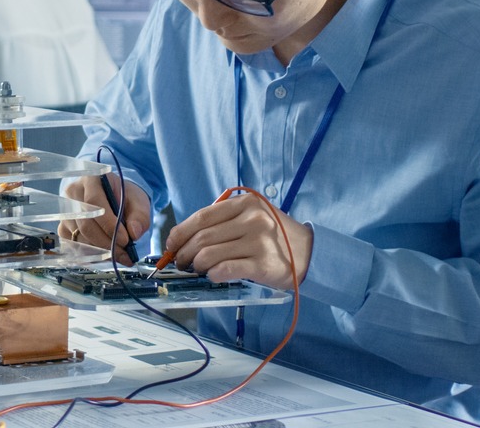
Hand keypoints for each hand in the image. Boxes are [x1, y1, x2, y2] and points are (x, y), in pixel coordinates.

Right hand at [59, 174, 150, 265]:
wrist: (113, 198)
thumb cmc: (124, 197)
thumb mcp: (138, 201)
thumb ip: (140, 216)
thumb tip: (135, 233)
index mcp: (91, 180)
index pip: (95, 202)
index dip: (109, 224)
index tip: (125, 240)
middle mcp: (73, 194)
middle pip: (85, 224)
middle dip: (107, 242)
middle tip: (125, 253)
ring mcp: (65, 212)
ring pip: (79, 238)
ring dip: (100, 251)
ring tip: (119, 255)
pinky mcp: (63, 229)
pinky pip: (73, 246)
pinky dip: (91, 255)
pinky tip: (106, 255)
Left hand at [164, 193, 312, 290]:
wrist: (309, 252)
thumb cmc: (274, 236)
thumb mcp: (252, 216)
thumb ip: (224, 220)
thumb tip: (185, 237)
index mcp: (245, 203)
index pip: (202, 217)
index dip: (180, 232)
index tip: (171, 244)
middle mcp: (252, 219)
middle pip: (203, 236)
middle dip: (184, 252)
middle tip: (180, 262)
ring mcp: (259, 241)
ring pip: (210, 254)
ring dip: (197, 265)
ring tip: (196, 269)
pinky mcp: (263, 264)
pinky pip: (227, 269)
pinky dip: (214, 274)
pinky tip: (213, 275)